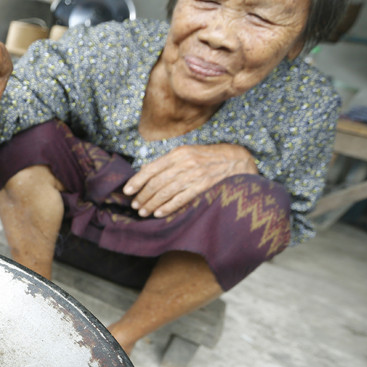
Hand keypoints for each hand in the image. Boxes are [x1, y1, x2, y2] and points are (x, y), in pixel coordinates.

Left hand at [123, 144, 258, 217]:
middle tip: (135, 205)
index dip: (137, 180)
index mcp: (178, 153)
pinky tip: (159, 213)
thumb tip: (146, 172)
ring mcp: (195, 175)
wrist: (238, 160)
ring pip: (166, 191)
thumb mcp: (188, 154)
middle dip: (143, 195)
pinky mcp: (204, 186)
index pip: (151, 168)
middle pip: (157, 182)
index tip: (127, 191)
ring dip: (152, 203)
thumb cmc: (209, 158)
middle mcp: (185, 163)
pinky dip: (168, 207)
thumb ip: (169, 163)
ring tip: (143, 212)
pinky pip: (181, 199)